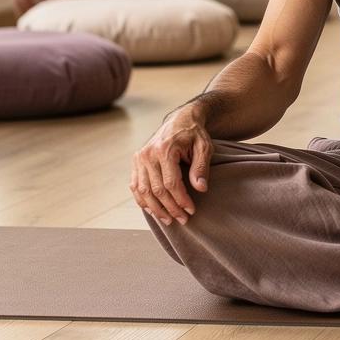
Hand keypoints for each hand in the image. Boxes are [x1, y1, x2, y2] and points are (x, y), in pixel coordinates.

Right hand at [130, 111, 212, 226]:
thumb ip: (201, 167)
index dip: (181, 200)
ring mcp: (139, 158)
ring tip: (169, 220)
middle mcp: (148, 154)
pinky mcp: (136, 161)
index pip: (171, 183)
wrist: (180, 119)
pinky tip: (154, 210)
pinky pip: (136, 186)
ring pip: (143, 191)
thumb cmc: (194, 134)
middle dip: (170, 208)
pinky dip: (143, 200)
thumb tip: (200, 188)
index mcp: (165, 149)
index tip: (191, 210)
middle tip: (183, 219)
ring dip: (156, 209)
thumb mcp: (204, 146)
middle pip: (156, 190)